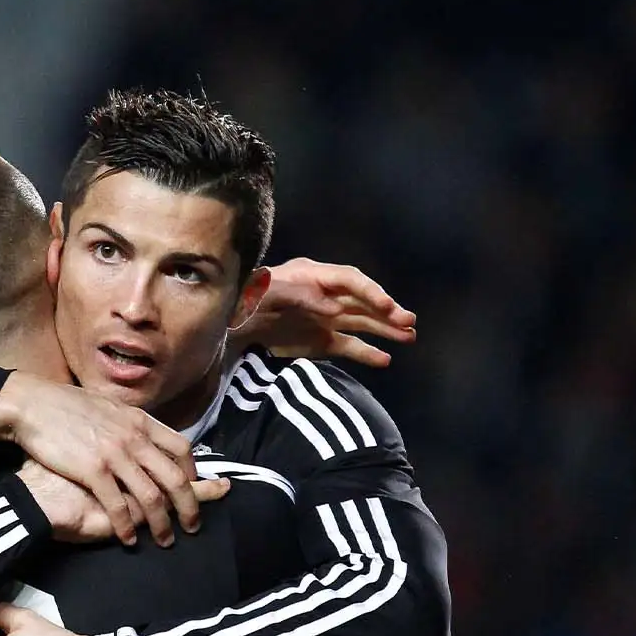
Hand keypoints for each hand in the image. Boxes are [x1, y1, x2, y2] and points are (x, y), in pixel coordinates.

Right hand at [0, 374, 219, 545]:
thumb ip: (128, 422)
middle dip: (189, 506)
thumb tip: (141, 432)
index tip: (191, 488)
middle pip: (175, 478)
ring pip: (152, 497)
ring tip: (165, 540)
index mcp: (139, 421)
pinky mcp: (94, 471)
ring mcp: (115, 455)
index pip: (181, 448)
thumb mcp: (108, 406)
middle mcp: (134, 438)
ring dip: (162, 524)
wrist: (33, 404)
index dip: (191, 473)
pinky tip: (129, 540)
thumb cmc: (65, 404)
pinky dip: (127, 527)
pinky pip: (119, 506)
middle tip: (192, 525)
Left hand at [236, 258, 416, 367]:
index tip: (387, 306)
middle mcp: (325, 295)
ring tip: (409, 336)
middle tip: (407, 322)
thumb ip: (299, 296)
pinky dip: (366, 352)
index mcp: (312, 276)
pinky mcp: (320, 341)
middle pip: (361, 301)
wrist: (226, 326)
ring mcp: (325, 319)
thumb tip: (333, 307)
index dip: (370, 292)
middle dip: (385, 310)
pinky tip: (385, 359)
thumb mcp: (265, 294)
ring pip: (361, 322)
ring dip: (385, 329)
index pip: (350, 280)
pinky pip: (348, 346)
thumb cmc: (244, 302)